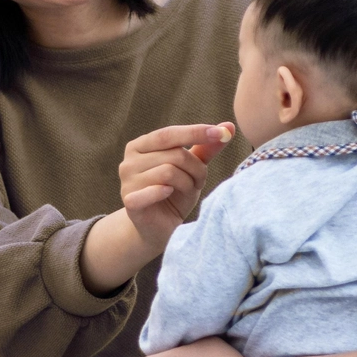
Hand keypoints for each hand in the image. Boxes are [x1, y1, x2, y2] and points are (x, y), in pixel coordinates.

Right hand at [118, 122, 234, 251]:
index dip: (195, 132)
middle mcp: (129, 161)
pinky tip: (169, 193)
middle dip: (196, 168)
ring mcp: (127, 181)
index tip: (221, 133)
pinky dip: (166, 192)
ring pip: (169, 171)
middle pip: (174, 154)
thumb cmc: (175, 195)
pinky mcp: (130, 201)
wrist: (157, 230)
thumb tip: (229, 126)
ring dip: (188, 183)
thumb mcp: (192, 169)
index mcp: (140, 146)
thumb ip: (206, 148)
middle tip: (199, 182)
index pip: (169, 134)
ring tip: (188, 191)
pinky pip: (154, 190)